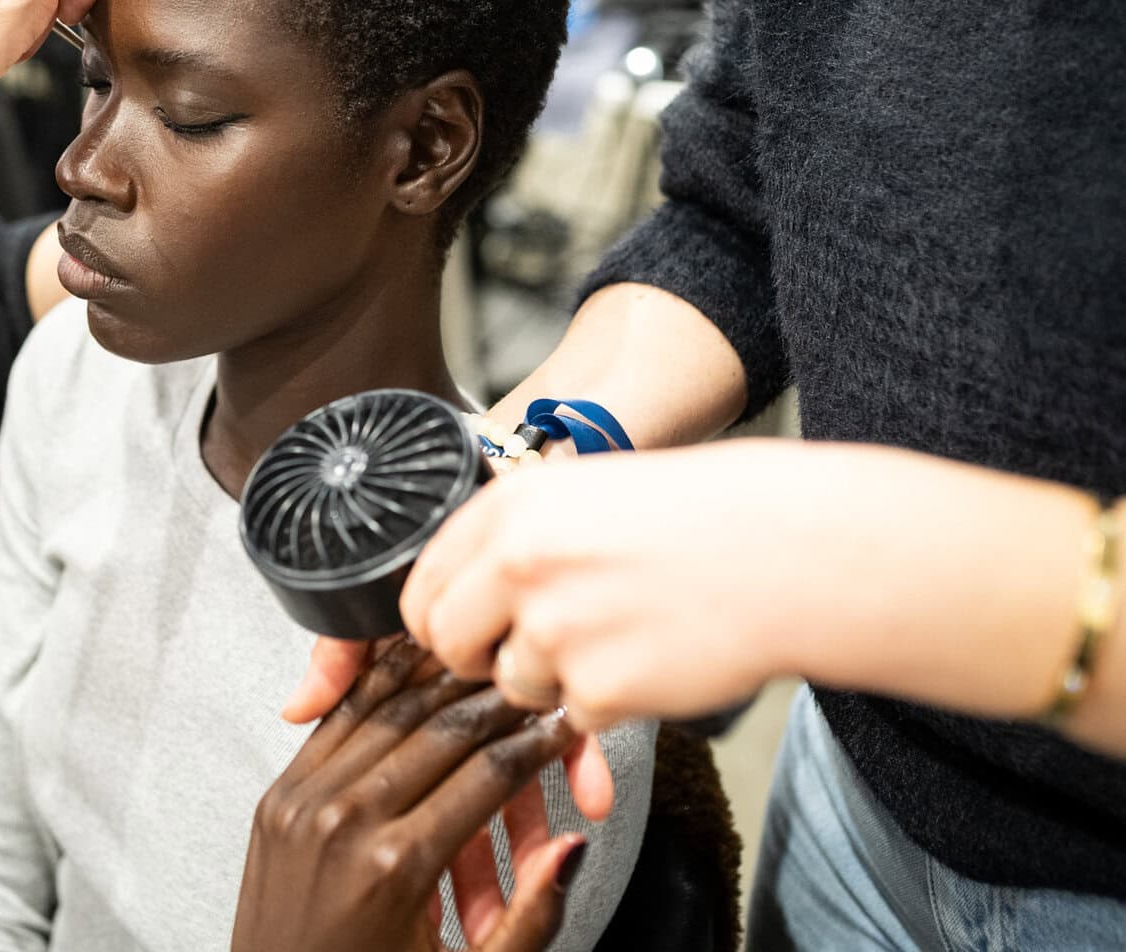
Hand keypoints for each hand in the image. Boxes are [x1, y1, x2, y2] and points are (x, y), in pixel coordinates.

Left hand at [233, 639, 589, 951]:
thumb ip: (530, 915)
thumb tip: (571, 846)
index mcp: (396, 868)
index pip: (490, 774)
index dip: (542, 741)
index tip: (571, 724)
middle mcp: (344, 823)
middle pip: (443, 731)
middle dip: (500, 702)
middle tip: (537, 686)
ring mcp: (301, 803)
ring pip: (389, 712)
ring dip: (444, 684)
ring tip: (488, 672)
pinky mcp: (276, 797)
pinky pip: (336, 726)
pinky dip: (380, 693)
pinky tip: (414, 675)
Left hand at [403, 443, 798, 734]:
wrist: (787, 552)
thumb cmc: (694, 518)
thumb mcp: (583, 495)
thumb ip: (513, 540)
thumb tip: (460, 594)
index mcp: (508, 509)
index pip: (422, 585)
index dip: (438, 618)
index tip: (459, 631)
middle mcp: (518, 564)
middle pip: (447, 644)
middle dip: (475, 660)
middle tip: (522, 653)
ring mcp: (555, 629)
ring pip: (511, 685)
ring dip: (554, 678)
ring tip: (617, 636)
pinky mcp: (598, 687)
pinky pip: (573, 714)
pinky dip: (607, 702)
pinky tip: (650, 657)